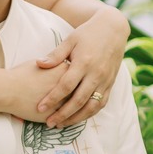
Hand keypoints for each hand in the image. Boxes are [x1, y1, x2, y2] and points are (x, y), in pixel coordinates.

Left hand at [34, 6, 128, 128]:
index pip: (66, 86)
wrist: (114, 28)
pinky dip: (89, 113)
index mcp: (84, 62)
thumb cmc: (88, 33)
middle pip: (78, 100)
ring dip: (76, 118)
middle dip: (63, 114)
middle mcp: (96, 74)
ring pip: (91, 106)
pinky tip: (78, 118)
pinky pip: (101, 103)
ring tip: (61, 124)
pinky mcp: (111, 84)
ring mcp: (105, 80)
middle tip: (49, 123)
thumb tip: (39, 64)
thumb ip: (55, 55)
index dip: (52, 99)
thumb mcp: (70, 40)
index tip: (40, 108)